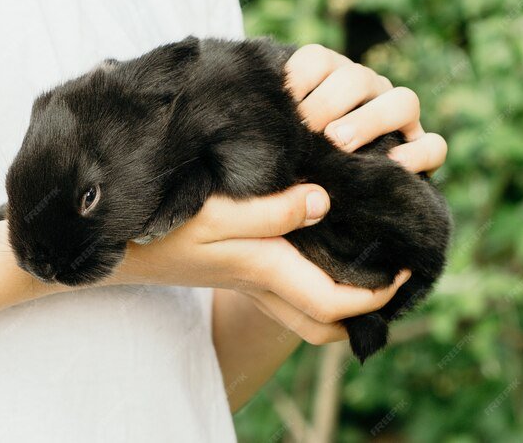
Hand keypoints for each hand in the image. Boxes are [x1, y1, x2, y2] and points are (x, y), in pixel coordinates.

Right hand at [112, 184, 410, 345]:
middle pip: (323, 321)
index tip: (405, 266)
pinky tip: (312, 240)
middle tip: (388, 276)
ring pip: (302, 309)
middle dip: (362, 309)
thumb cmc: (162, 226)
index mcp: (263, 269)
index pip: (334, 302)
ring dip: (337, 297)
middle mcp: (260, 281)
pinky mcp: (232, 264)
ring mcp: (245, 277)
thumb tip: (323, 202)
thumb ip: (270, 211)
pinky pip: (283, 285)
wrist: (118, 243)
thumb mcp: (215, 213)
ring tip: (360, 264)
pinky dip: (308, 276)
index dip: (377, 294)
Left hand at [286, 44, 447, 175]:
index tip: (278, 108)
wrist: (323, 190)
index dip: (297, 79)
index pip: (317, 59)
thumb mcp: (279, 134)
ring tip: (339, 143)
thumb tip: (254, 122)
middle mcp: (367, 89)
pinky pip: (433, 144)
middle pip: (356, 78)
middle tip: (306, 130)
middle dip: (327, 102)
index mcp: (330, 75)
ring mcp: (398, 117)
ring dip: (369, 120)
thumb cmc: (292, 156)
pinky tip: (391, 166)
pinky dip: (417, 153)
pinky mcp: (420, 148)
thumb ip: (273, 122)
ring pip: (403, 101)